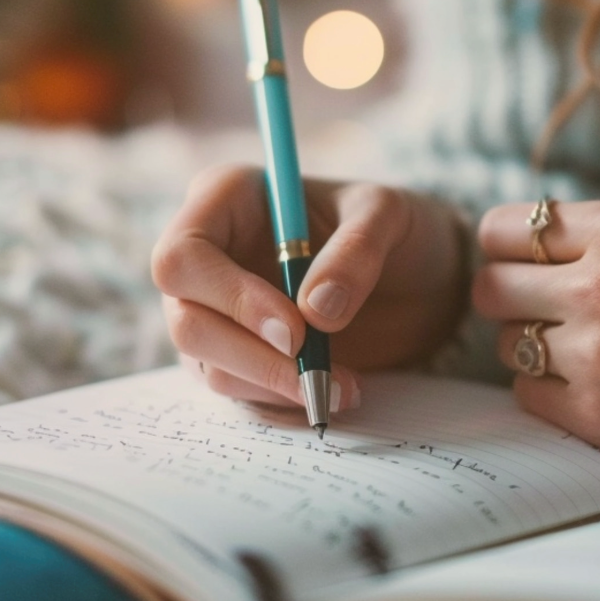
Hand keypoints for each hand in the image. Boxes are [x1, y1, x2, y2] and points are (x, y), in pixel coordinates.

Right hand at [152, 165, 467, 411]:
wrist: (415, 278)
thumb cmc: (392, 228)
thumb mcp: (389, 215)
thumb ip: (357, 248)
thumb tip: (316, 311)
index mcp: (225, 200)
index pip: (184, 256)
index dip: (231, 299)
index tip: (296, 330)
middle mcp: (206, 256)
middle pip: (186, 321)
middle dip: (251, 357)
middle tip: (318, 375)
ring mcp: (213, 310)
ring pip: (208, 366)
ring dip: (274, 386)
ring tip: (345, 387)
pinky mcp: (235, 355)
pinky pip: (238, 390)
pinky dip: (282, 400)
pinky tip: (332, 392)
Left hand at [472, 200, 599, 480]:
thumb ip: (585, 244)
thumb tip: (501, 255)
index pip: (499, 230)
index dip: (505, 255)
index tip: (526, 273)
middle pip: (488, 289)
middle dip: (510, 306)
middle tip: (549, 320)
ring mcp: (596, 350)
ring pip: (506, 345)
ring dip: (534, 354)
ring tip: (594, 359)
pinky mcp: (598, 413)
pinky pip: (527, 396)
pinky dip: (553, 397)